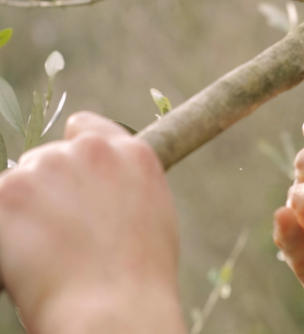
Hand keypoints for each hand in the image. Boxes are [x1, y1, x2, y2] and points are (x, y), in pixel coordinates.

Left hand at [0, 112, 185, 333]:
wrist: (115, 310)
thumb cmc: (140, 276)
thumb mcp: (154, 213)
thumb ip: (127, 184)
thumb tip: (104, 188)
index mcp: (131, 152)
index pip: (84, 128)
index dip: (73, 154)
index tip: (69, 182)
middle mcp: (90, 149)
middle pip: (46, 158)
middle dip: (46, 190)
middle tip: (58, 235)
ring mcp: (47, 166)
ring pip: (17, 184)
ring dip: (22, 213)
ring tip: (45, 254)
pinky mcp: (8, 192)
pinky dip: (3, 231)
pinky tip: (23, 259)